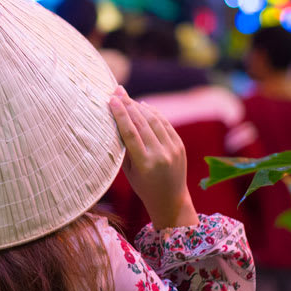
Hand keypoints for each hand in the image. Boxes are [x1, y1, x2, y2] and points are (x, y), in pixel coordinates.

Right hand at [109, 86, 198, 229]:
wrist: (171, 199)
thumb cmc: (143, 186)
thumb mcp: (129, 171)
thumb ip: (125, 148)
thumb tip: (118, 120)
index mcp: (145, 164)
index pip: (130, 133)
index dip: (120, 114)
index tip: (112, 100)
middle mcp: (160, 155)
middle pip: (142, 123)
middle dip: (128, 104)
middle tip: (117, 91)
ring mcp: (172, 149)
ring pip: (154, 120)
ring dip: (139, 106)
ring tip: (127, 97)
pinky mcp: (179, 145)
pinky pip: (165, 124)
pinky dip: (153, 113)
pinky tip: (143, 105)